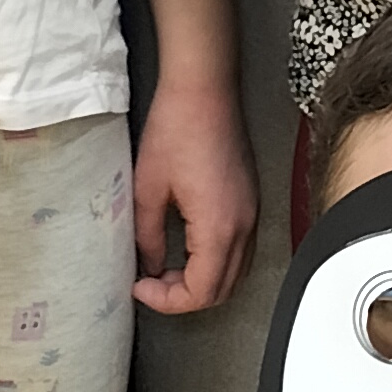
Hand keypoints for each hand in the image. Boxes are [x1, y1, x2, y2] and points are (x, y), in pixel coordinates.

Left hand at [132, 70, 258, 315]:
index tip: (140, 286)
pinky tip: (188, 247)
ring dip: (203, 281)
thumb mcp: (147, 188)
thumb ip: (147, 237)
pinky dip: (216, 262)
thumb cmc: (176, 130)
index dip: (167, 301)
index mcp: (218, 227)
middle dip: (185, 297)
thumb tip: (149, 266)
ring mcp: (252, 214)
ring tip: (168, 268)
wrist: (205, 90)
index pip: (201, 292)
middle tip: (151, 282)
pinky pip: (241, 251)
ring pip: (235, 273)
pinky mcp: (251, 202)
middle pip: (222, 290)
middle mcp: (243, 226)